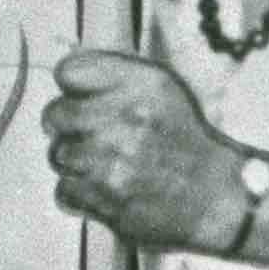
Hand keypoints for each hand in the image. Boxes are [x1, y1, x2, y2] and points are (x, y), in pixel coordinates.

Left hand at [43, 50, 252, 255]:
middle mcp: (126, 118)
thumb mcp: (163, 92)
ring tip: (104, 165)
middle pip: (55, 113)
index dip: (70, 86)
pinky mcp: (104, 196)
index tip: (77, 96)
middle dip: (67, 125)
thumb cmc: (186, 145)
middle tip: (89, 135)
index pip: (71, 71)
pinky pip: (64, 189)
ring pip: (57, 154)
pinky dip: (79, 192)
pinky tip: (104, 187)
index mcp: (142, 85)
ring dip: (74, 161)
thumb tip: (68, 75)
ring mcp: (112, 159)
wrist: (213, 197)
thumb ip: (116, 77)